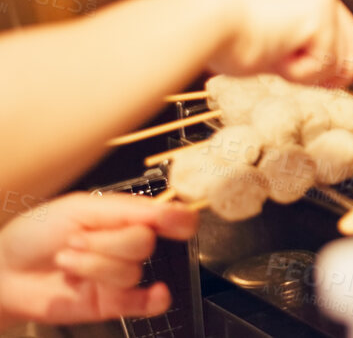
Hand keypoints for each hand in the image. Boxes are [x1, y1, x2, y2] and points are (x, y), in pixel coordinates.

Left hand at [0, 193, 197, 325]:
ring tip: (67, 261)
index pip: (168, 217)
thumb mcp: (79, 207)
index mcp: (124, 218)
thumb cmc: (34, 235)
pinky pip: (145, 304)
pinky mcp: (112, 303)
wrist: (3, 272)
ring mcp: (119, 275)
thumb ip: (127, 209)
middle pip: (144, 243)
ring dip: (93, 265)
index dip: (177, 218)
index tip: (175, 222)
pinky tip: (156, 293)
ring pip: (131, 271)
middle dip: (106, 242)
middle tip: (76, 240)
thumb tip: (171, 211)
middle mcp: (125, 246)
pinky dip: (155, 299)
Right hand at [201, 0, 352, 88]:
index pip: (352, 33)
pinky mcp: (321, 17)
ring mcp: (325, 3)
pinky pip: (322, 66)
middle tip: (290, 67)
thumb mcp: (283, 49)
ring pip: (339, 63)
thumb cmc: (228, 36)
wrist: (207, 25)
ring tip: (274, 53)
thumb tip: (350, 76)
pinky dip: (297, 71)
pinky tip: (275, 53)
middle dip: (331, 73)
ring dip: (305, 72)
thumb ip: (317, 56)